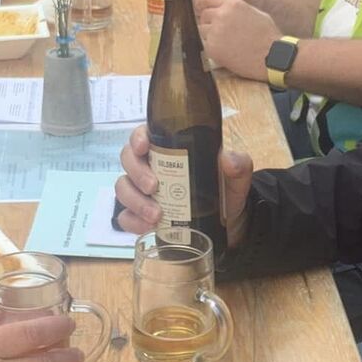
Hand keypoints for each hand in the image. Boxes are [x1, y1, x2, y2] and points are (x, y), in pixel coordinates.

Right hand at [113, 124, 254, 243]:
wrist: (228, 224)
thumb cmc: (226, 191)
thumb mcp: (236, 176)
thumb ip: (237, 164)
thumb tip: (227, 160)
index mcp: (168, 148)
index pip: (143, 135)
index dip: (137, 138)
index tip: (143, 148)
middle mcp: (151, 166)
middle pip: (128, 160)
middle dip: (136, 173)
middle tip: (153, 187)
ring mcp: (142, 192)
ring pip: (123, 188)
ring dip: (135, 201)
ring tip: (156, 216)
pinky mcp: (141, 215)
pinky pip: (126, 217)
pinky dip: (133, 222)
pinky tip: (148, 227)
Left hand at [195, 0, 279, 82]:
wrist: (273, 56)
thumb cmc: (268, 36)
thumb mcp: (255, 12)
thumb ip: (237, 8)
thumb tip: (226, 8)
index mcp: (232, 4)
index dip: (204, 4)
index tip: (202, 7)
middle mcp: (221, 15)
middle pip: (204, 15)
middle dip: (209, 21)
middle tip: (218, 29)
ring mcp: (215, 32)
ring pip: (202, 30)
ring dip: (209, 34)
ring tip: (224, 41)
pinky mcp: (212, 48)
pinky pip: (205, 44)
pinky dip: (212, 47)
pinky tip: (224, 50)